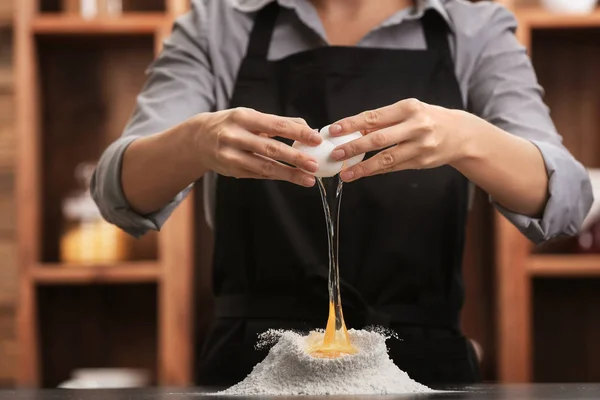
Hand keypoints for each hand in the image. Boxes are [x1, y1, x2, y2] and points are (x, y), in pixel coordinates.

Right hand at [193, 108, 322, 186]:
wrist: (198, 139)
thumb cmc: (232, 125)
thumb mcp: (251, 117)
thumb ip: (278, 122)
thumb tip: (307, 128)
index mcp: (243, 117)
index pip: (275, 125)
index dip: (297, 133)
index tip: (316, 139)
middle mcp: (235, 136)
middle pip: (270, 148)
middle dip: (295, 158)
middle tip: (314, 164)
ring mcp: (231, 155)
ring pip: (265, 166)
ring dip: (289, 174)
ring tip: (308, 178)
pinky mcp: (232, 170)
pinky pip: (259, 174)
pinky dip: (277, 176)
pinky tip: (293, 178)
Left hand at [327, 99, 472, 181]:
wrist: (461, 134)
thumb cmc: (428, 119)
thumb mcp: (409, 112)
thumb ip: (384, 120)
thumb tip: (354, 129)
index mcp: (408, 108)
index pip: (374, 116)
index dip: (351, 124)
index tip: (333, 130)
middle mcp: (416, 126)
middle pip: (378, 138)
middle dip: (353, 147)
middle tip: (335, 154)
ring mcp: (420, 146)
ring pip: (386, 158)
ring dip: (363, 167)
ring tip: (345, 173)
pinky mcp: (422, 162)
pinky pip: (394, 167)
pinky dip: (376, 171)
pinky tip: (362, 173)